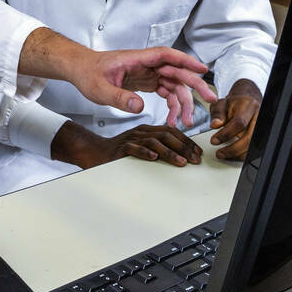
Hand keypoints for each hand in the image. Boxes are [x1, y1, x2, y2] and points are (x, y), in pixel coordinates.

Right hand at [52, 120, 202, 168]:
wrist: (94, 151)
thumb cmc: (119, 151)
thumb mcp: (141, 146)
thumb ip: (157, 147)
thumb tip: (181, 155)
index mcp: (147, 129)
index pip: (171, 132)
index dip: (187, 141)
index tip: (198, 152)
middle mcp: (140, 132)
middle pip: (166, 135)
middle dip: (184, 147)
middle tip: (195, 159)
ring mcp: (130, 139)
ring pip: (153, 142)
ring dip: (170, 152)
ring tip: (181, 162)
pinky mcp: (120, 148)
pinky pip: (134, 149)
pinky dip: (145, 153)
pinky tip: (153, 158)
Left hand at [74, 45, 217, 126]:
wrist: (80, 70)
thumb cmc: (88, 73)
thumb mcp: (98, 89)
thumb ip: (118, 97)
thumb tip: (139, 106)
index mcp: (136, 59)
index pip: (166, 55)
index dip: (186, 60)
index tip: (202, 69)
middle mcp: (146, 65)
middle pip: (176, 71)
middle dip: (194, 85)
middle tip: (210, 99)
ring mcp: (147, 73)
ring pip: (173, 85)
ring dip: (182, 102)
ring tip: (184, 122)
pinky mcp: (146, 82)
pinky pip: (165, 92)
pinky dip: (171, 105)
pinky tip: (172, 119)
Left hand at [209, 79, 261, 159]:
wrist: (247, 103)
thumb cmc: (234, 104)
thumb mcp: (222, 104)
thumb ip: (217, 114)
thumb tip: (215, 124)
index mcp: (248, 106)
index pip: (239, 122)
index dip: (226, 134)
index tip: (214, 140)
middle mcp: (259, 117)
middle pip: (250, 138)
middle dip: (233, 149)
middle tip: (219, 153)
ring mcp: (263, 127)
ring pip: (253, 146)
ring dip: (237, 154)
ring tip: (223, 154)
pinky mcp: (262, 136)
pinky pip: (254, 150)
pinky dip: (242, 155)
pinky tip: (232, 155)